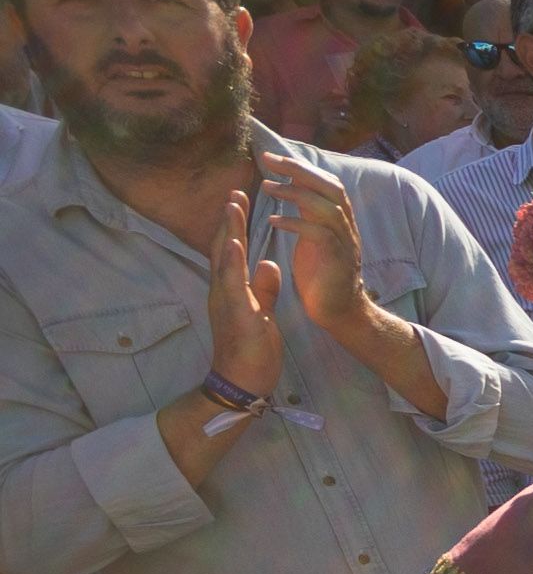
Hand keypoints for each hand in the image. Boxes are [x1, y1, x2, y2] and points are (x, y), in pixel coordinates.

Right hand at [206, 191, 284, 398]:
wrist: (243, 382)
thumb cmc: (252, 349)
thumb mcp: (261, 312)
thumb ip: (263, 288)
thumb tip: (269, 264)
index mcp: (231, 289)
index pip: (232, 251)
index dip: (235, 226)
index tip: (241, 200)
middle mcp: (223, 291)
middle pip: (224, 248)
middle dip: (229, 220)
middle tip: (235, 191)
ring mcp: (226, 301)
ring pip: (224, 260)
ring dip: (228, 232)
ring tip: (233, 205)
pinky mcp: (235, 315)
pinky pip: (233, 285)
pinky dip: (233, 263)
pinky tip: (235, 244)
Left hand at [259, 152, 375, 339]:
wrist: (339, 311)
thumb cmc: (321, 275)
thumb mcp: (313, 237)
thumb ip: (306, 214)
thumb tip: (290, 190)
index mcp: (338, 219)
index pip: (326, 182)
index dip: (300, 167)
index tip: (271, 158)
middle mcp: (346, 226)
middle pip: (330, 186)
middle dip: (299, 170)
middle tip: (269, 161)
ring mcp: (344, 243)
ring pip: (326, 207)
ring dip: (295, 194)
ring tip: (267, 187)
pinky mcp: (337, 260)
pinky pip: (319, 235)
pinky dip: (295, 224)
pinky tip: (273, 221)